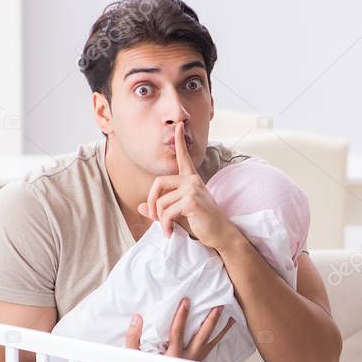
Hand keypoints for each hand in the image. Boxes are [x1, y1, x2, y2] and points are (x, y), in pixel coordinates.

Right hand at [123, 297, 235, 361]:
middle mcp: (185, 361)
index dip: (181, 316)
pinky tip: (221, 336)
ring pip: (210, 345)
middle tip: (218, 306)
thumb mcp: (133, 361)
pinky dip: (216, 342)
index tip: (186, 301)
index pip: (177, 333)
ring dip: (220, 331)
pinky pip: (209, 352)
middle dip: (210, 321)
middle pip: (201, 337)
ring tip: (230, 319)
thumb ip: (133, 339)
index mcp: (170, 358)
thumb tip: (137, 318)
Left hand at [136, 121, 241, 250]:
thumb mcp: (179, 214)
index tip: (179, 126)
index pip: (183, 157)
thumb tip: (141, 207)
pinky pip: (167, 212)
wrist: (221, 234)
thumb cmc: (202, 224)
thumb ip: (160, 209)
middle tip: (153, 216)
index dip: (179, 142)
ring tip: (168, 229)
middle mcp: (192, 181)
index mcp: (191, 180)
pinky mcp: (191, 201)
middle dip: (152, 201)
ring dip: (160, 219)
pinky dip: (165, 225)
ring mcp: (192, 189)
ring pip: (161, 202)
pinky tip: (170, 233)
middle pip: (158, 183)